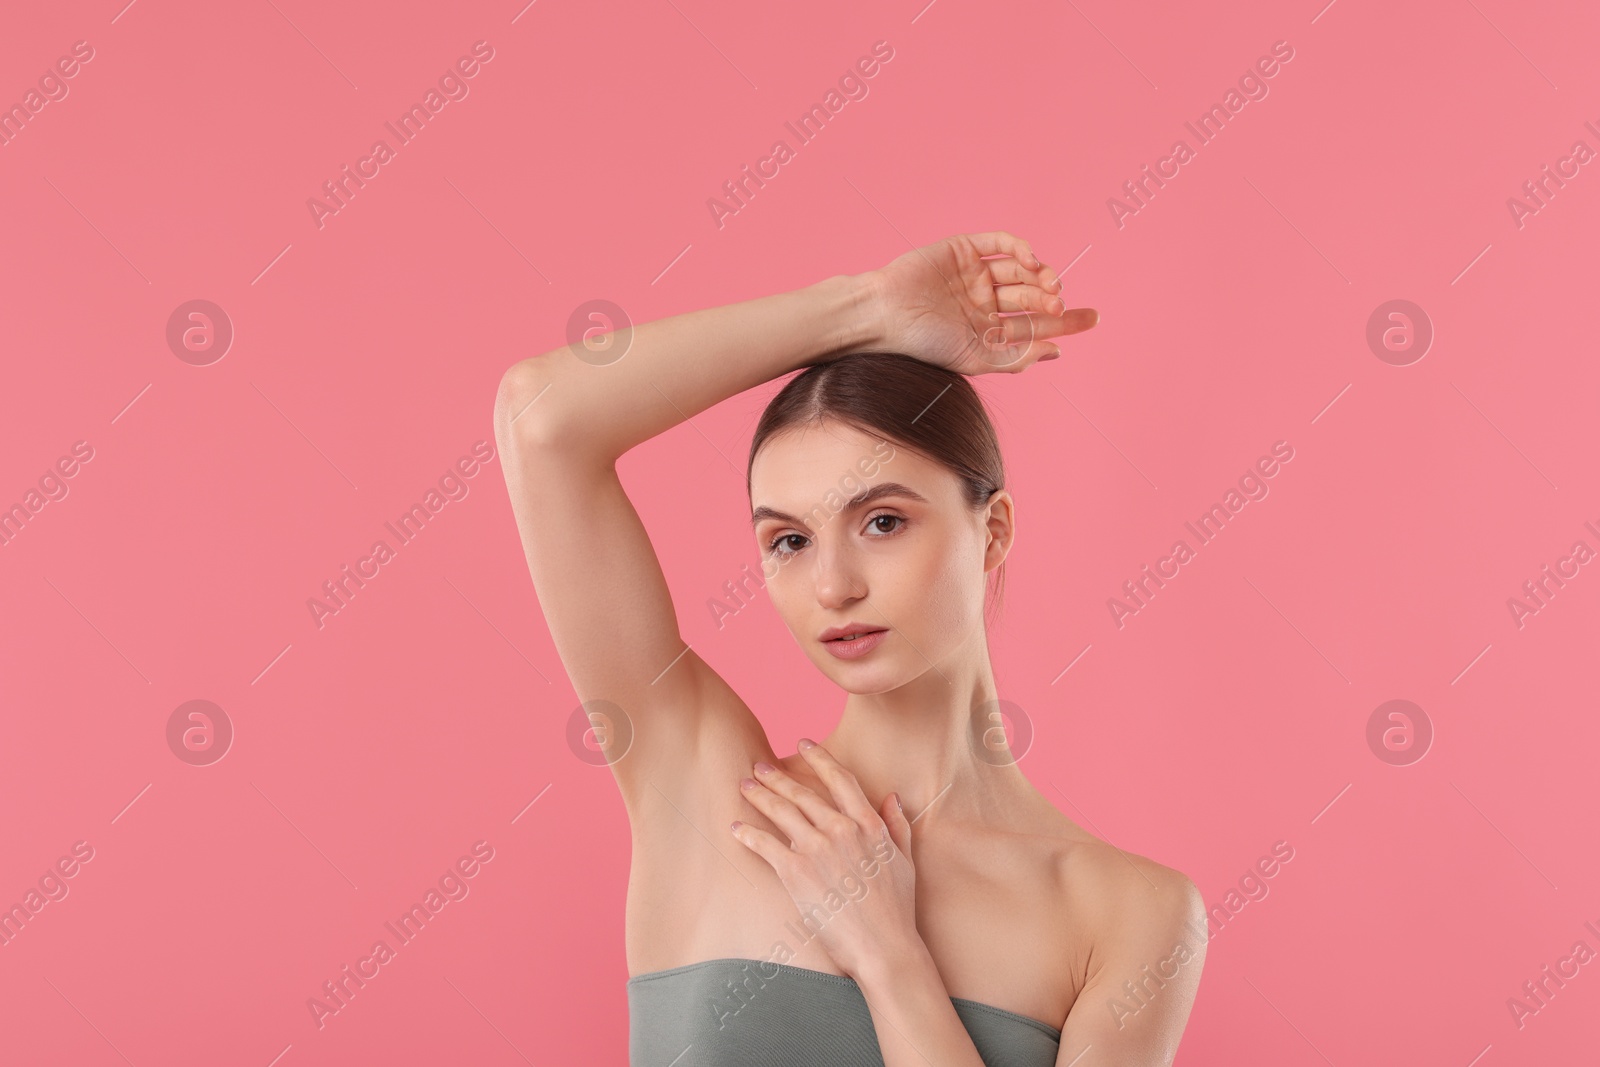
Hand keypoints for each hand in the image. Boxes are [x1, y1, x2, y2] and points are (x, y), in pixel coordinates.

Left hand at [731, 740, 919, 979]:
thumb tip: (892, 797)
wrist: (884, 946)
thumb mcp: (905, 861)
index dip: (819, 758)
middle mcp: (841, 829)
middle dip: (778, 778)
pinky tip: (736, 828)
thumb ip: (897, 825)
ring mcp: (817, 849)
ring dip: (760, 797)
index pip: (840, 779)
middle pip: (803, 793)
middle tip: (759, 766)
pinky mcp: (796, 872)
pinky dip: (748, 834)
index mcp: (869, 824)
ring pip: (782, 812)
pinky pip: (766, 845)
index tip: (803, 743)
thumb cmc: (897, 909)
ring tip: (745, 786)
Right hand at [861, 230, 1097, 374]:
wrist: (885, 314)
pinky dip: (1020, 247)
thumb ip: (1016, 356)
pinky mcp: (964, 249)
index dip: (1065, 321)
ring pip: (1021, 270)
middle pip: (1033, 295)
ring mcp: (975, 273)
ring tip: (1050, 286)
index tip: (1093, 318)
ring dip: (1041, 275)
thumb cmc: (924, 342)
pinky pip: (1000, 243)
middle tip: (1060, 305)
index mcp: (988, 329)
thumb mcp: (975, 357)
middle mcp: (985, 301)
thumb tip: (1056, 352)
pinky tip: (1031, 260)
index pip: (1035, 323)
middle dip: (1052, 299)